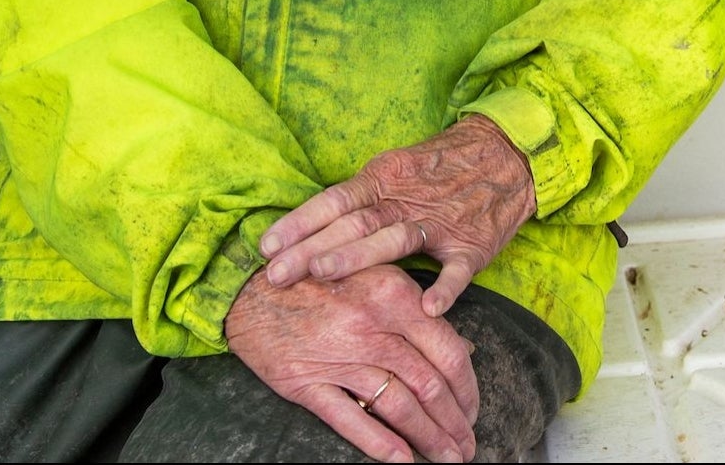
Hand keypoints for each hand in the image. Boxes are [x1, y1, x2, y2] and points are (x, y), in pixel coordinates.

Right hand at [224, 262, 477, 463]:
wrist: (250, 286)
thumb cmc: (322, 279)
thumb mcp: (377, 278)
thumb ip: (420, 312)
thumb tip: (464, 350)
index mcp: (394, 296)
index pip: (449, 351)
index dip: (468, 389)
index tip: (473, 411)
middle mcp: (371, 327)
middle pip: (429, 384)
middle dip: (454, 422)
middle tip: (467, 445)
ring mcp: (338, 357)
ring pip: (398, 406)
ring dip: (428, 437)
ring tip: (446, 457)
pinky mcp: (306, 383)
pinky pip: (351, 419)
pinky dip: (381, 444)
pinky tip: (403, 460)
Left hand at [262, 115, 536, 316]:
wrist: (507, 153)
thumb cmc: (440, 166)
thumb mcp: (395, 169)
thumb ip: (359, 199)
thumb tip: (307, 230)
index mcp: (385, 179)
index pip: (335, 201)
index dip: (300, 223)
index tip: (266, 247)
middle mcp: (408, 199)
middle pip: (354, 223)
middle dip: (312, 249)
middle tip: (276, 274)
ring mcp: (442, 222)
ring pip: (396, 239)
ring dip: (360, 256)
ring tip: (326, 276)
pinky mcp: (473, 244)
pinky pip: (458, 269)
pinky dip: (446, 287)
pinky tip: (427, 307)